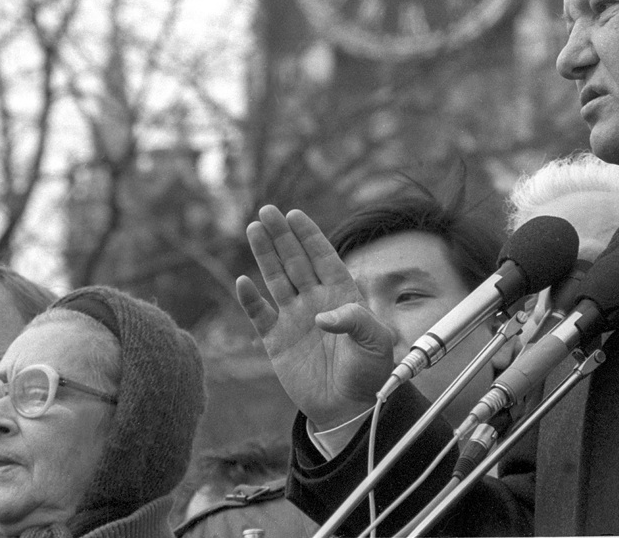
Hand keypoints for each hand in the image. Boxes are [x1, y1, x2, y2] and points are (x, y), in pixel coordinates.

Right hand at [236, 206, 395, 430]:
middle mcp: (316, 301)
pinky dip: (250, 299)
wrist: (349, 408)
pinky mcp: (277, 341)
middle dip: (282, 236)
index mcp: (342, 295)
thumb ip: (355, 322)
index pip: (323, 257)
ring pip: (276, 279)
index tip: (295, 214)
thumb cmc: (369, 373)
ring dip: (265, 255)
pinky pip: (260, 315)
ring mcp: (294, 319)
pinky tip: (242, 282)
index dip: (309, 235)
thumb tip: (322, 316)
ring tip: (253, 228)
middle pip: (295, 261)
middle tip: (267, 210)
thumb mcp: (376, 343)